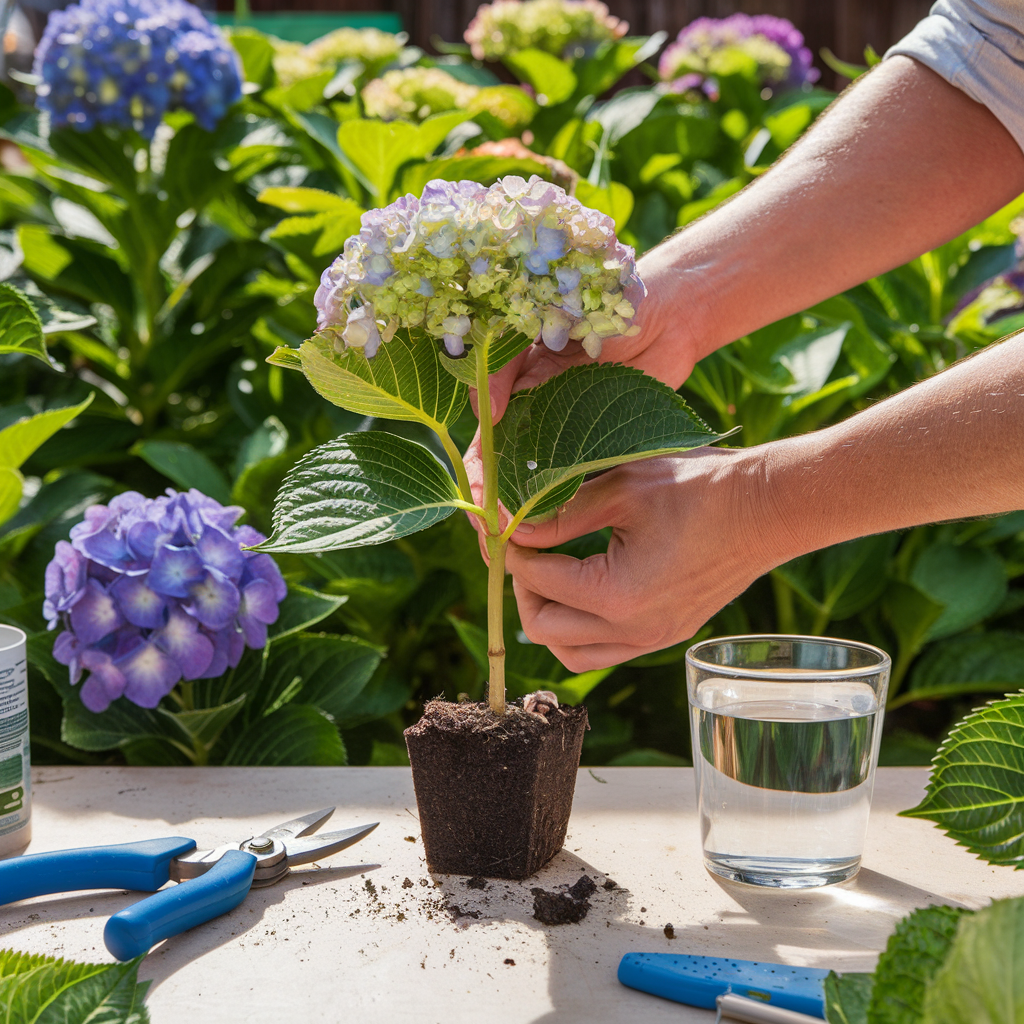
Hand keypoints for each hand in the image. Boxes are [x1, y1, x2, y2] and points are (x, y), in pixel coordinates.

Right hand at [464, 248, 710, 544]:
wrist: (674, 313)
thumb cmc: (604, 300)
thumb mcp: (543, 320)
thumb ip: (506, 362)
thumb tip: (485, 415)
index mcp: (513, 385)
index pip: (482, 439)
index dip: (476, 476)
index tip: (479, 506)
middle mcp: (534, 414)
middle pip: (502, 471)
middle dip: (491, 508)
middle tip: (492, 541)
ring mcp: (567, 433)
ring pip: (534, 484)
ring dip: (521, 517)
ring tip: (513, 548)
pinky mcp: (601, 447)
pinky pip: (576, 483)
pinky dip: (560, 510)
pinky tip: (550, 536)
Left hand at [503, 446, 786, 671]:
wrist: (767, 508)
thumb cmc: (699, 488)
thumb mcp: (621, 488)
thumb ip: (561, 513)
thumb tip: (515, 528)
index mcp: (617, 594)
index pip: (537, 582)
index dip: (514, 551)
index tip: (509, 525)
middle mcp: (633, 630)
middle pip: (545, 629)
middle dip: (524, 589)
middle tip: (526, 551)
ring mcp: (652, 639)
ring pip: (572, 654)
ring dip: (549, 618)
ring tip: (548, 576)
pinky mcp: (665, 636)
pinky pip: (605, 651)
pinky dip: (581, 630)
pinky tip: (581, 591)